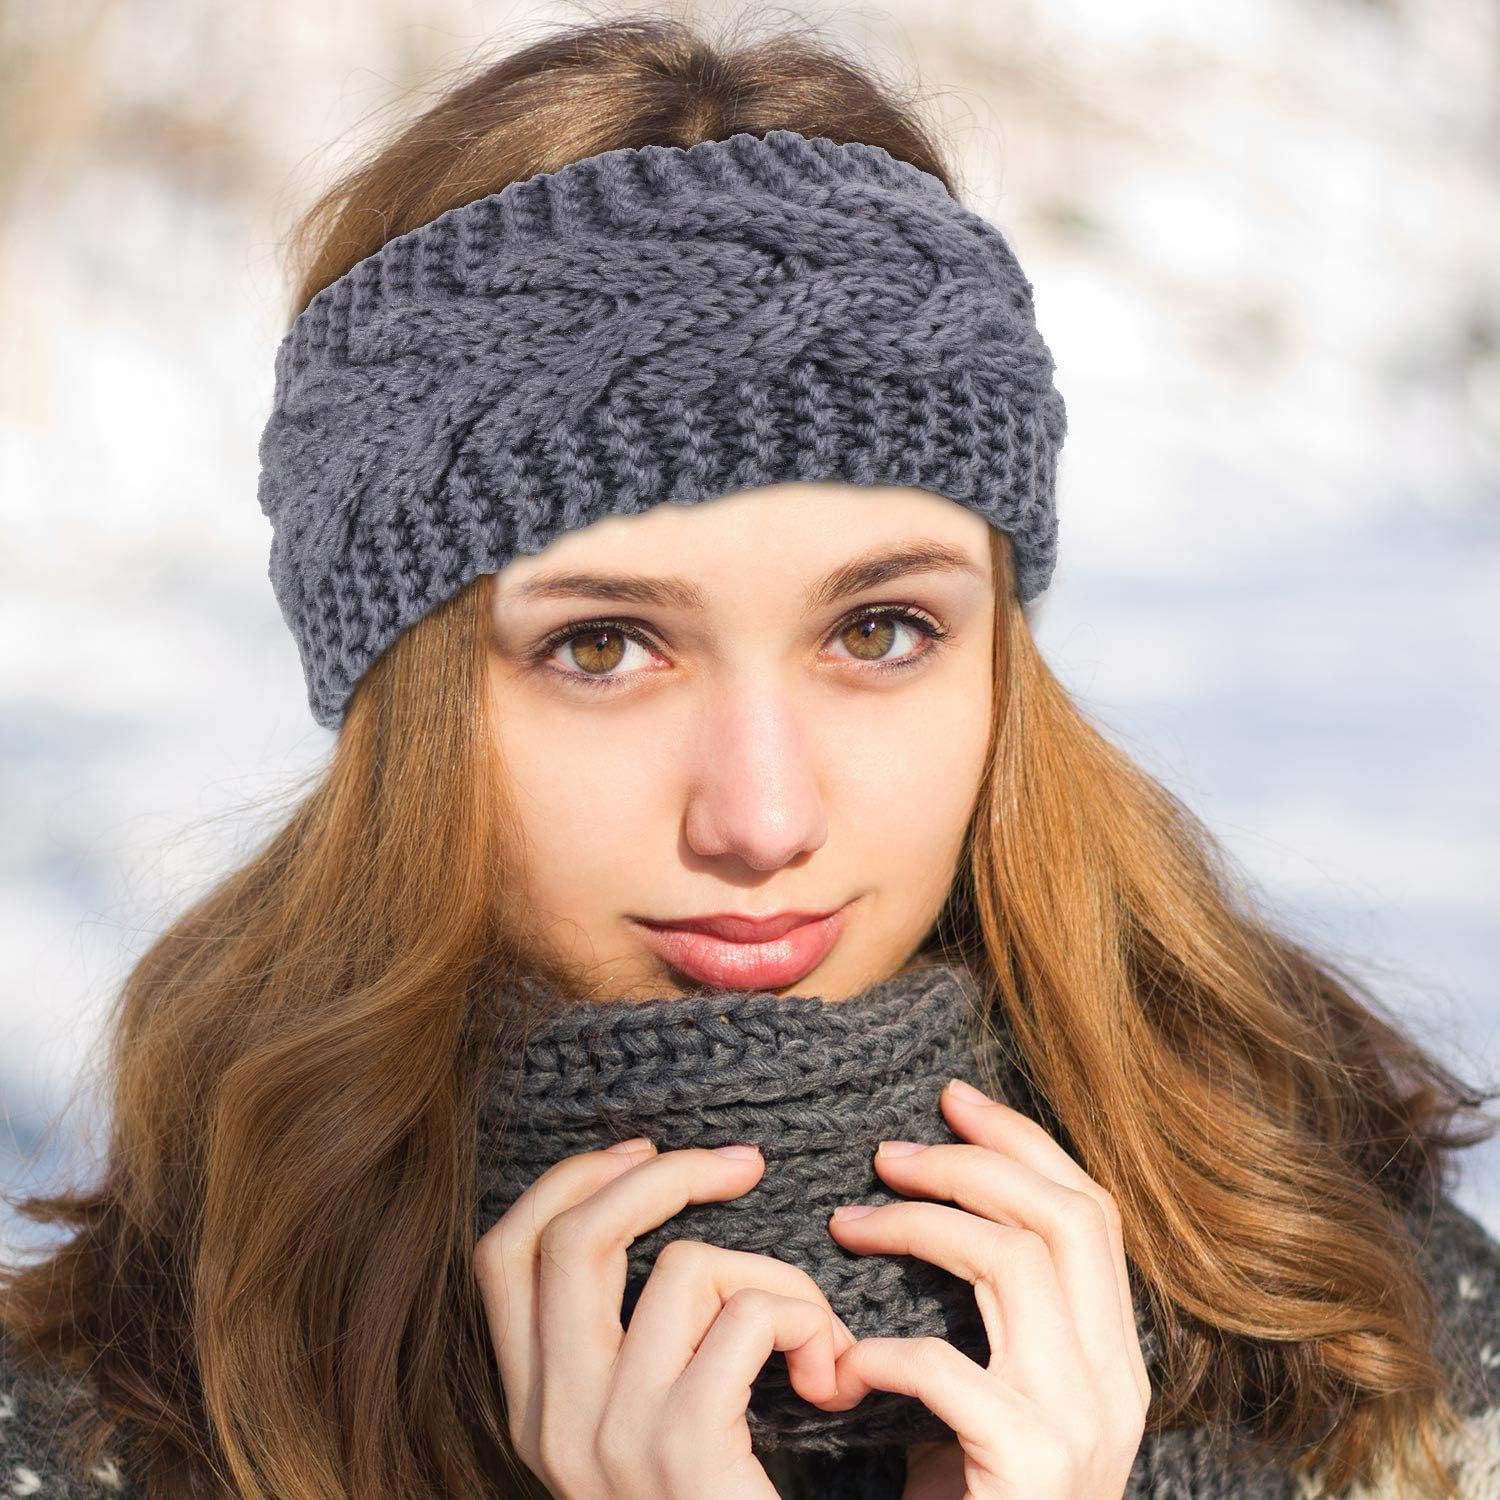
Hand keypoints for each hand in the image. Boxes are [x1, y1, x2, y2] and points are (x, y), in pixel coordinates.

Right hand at [473, 1137, 859, 1498]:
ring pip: (687, 1267)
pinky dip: (806, 1321)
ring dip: (778, 1275)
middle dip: (666, 1175)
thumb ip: (627, 1340)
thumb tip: (660, 1202)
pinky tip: (828, 1377)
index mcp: (533, 1404)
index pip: (503, 1254)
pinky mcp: (681, 1450)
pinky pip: (747, 1320)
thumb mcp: (639, 1426)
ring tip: (815, 1335)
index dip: (570, 1181)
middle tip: (744, 1166)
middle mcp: (551, 1418)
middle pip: (575, 1235)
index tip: (644, 1152)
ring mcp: (609, 1436)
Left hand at [824, 1078, 1150, 1498]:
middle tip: (886, 1152)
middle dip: (974, 1162)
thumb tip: (914, 1205)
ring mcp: (1082, 1427)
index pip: (1090, 1211)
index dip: (1022, 1142)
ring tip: (846, 1224)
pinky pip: (951, 1372)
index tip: (952, 1098)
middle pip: (1065, 1217)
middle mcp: (1116, 1382)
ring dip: (919, 1226)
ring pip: (1014, 1264)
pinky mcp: (1033, 1471)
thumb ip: (985, 1319)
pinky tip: (840, 1365)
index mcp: (1112, 1354)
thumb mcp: (992, 1399)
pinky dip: (883, 1351)